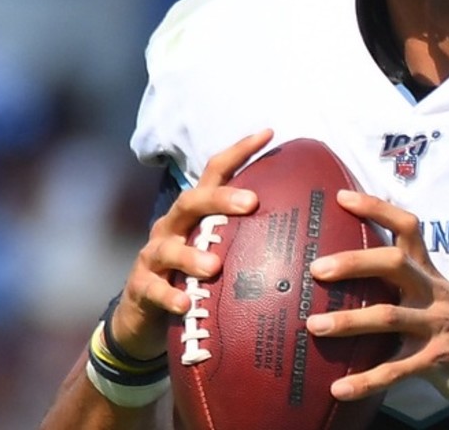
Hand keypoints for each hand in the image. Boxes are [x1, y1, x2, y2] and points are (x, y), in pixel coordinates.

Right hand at [108, 129, 270, 359]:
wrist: (145, 315)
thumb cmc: (195, 275)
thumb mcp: (221, 247)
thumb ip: (250, 233)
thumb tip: (307, 223)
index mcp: (195, 212)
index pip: (214, 171)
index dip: (239, 150)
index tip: (268, 133)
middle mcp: (172, 226)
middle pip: (191, 201)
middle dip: (219, 198)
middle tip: (251, 203)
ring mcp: (154, 255)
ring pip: (168, 248)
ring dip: (191, 256)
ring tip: (214, 266)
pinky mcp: (142, 287)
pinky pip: (154, 289)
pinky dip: (169, 296)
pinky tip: (185, 303)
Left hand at [307, 191, 448, 414]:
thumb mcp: (444, 300)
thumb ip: (411, 289)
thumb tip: (363, 284)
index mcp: (432, 276)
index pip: (408, 228)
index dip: (376, 209)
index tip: (342, 196)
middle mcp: (434, 294)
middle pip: (394, 264)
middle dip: (354, 262)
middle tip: (318, 268)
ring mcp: (437, 326)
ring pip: (389, 316)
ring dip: (349, 321)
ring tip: (314, 325)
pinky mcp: (438, 361)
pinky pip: (397, 371)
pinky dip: (366, 380)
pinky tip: (339, 388)